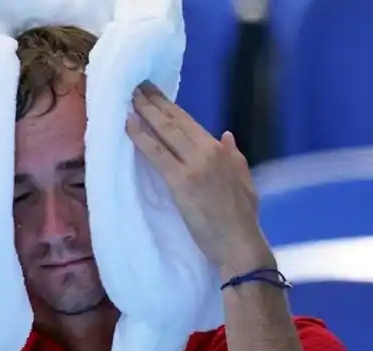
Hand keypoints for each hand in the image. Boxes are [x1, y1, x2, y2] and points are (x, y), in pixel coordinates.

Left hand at [126, 83, 273, 277]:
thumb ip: (233, 157)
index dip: (170, 107)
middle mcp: (208, 151)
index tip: (156, 94)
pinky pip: (157, 154)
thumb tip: (226, 135)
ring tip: (129, 97)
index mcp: (221, 151)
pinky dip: (141, 137)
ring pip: (165, 131)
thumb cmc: (242, 219)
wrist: (240, 243)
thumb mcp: (243, 181)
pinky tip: (128, 125)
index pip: (190, 123)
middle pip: (176, 121)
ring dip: (145, 112)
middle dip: (155, 102)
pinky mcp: (181, 181)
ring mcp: (195, 165)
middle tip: (137, 85)